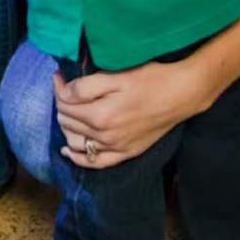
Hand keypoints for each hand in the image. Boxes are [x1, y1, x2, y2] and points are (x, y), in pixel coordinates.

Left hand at [54, 61, 209, 168]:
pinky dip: (79, 157)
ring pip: (76, 141)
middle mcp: (105, 136)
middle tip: (65, 89)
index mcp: (100, 116)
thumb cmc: (150, 80)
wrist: (181, 95)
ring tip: (69, 110)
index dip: (59, 88)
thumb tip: (63, 93)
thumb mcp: (114, 77)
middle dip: (62, 104)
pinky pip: (96, 162)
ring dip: (67, 126)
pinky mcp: (127, 153)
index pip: (64, 104)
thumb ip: (85, 87)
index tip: (59, 76)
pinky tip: (69, 150)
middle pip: (67, 121)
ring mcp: (116, 148)